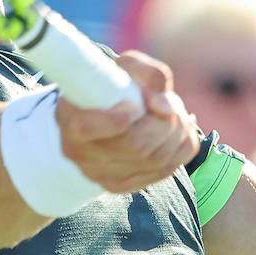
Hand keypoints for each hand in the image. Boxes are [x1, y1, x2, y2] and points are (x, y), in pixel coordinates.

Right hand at [53, 51, 199, 192]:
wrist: (93, 118)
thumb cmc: (107, 89)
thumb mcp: (121, 69)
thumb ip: (146, 73)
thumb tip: (166, 106)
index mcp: (73, 124)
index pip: (93, 131)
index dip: (122, 118)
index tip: (136, 104)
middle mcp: (83, 156)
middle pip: (137, 146)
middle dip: (164, 121)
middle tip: (169, 102)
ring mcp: (103, 176)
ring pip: (157, 160)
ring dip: (178, 131)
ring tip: (176, 113)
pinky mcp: (123, 185)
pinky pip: (167, 169)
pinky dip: (182, 145)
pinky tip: (179, 129)